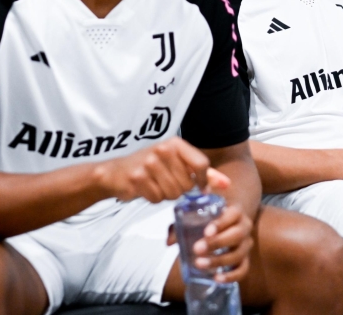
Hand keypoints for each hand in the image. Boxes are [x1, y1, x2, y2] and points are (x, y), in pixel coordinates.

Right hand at [100, 137, 230, 201]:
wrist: (115, 172)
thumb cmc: (150, 167)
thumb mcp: (178, 163)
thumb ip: (204, 172)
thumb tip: (227, 183)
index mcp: (176, 143)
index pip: (201, 164)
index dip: (204, 181)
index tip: (200, 188)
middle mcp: (163, 149)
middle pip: (188, 183)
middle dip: (180, 189)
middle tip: (167, 182)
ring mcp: (149, 163)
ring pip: (174, 193)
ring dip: (167, 195)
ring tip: (156, 184)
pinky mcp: (138, 178)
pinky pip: (158, 199)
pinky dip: (154, 198)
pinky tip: (147, 189)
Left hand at [167, 204, 252, 282]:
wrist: (229, 223)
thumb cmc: (212, 218)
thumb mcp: (198, 216)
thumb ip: (181, 225)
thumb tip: (169, 241)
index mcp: (235, 211)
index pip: (233, 214)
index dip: (221, 223)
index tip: (206, 232)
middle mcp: (244, 227)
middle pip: (237, 235)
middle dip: (217, 243)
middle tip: (197, 249)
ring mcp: (246, 244)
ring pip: (238, 254)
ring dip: (219, 261)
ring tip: (200, 264)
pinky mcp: (245, 259)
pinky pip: (243, 270)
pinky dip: (231, 276)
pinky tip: (217, 278)